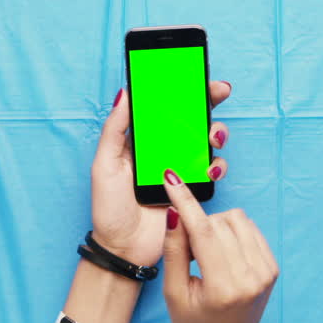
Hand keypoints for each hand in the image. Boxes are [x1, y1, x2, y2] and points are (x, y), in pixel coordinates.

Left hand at [90, 81, 232, 265]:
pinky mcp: (194, 188)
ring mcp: (182, 169)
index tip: (195, 74)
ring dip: (216, 132)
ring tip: (211, 137)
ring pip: (208, 141)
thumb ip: (115, 129)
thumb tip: (124, 92)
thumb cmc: (109, 207)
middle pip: (193, 118)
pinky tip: (209, 168)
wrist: (124, 248)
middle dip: (209, 102)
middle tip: (218, 92)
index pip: (165, 107)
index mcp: (143, 140)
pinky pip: (213, 170)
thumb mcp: (104, 164)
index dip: (182, 89)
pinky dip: (217, 164)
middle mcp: (166, 150)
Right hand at [161, 170, 277, 322]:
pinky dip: (232, 232)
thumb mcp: (174, 293)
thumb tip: (175, 213)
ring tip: (206, 254)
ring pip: (237, 220)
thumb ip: (175, 251)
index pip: (204, 232)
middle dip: (198, 225)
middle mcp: (250, 277)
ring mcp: (266, 272)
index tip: (171, 179)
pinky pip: (250, 229)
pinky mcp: (272, 268)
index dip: (186, 202)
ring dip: (216, 226)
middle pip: (220, 222)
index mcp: (224, 287)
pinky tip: (222, 254)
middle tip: (188, 250)